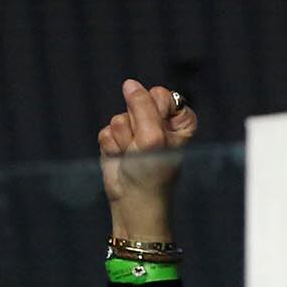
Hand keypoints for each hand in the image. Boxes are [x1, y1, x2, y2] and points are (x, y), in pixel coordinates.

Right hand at [98, 78, 198, 241]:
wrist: (133, 203)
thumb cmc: (152, 173)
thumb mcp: (152, 137)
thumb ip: (141, 106)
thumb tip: (129, 83)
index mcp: (180, 119)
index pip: (163, 95)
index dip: (155, 114)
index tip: (158, 135)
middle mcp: (159, 121)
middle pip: (137, 101)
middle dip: (136, 124)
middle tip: (143, 147)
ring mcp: (136, 129)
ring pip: (119, 116)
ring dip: (124, 139)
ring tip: (132, 157)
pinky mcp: (117, 139)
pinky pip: (106, 130)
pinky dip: (112, 146)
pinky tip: (120, 159)